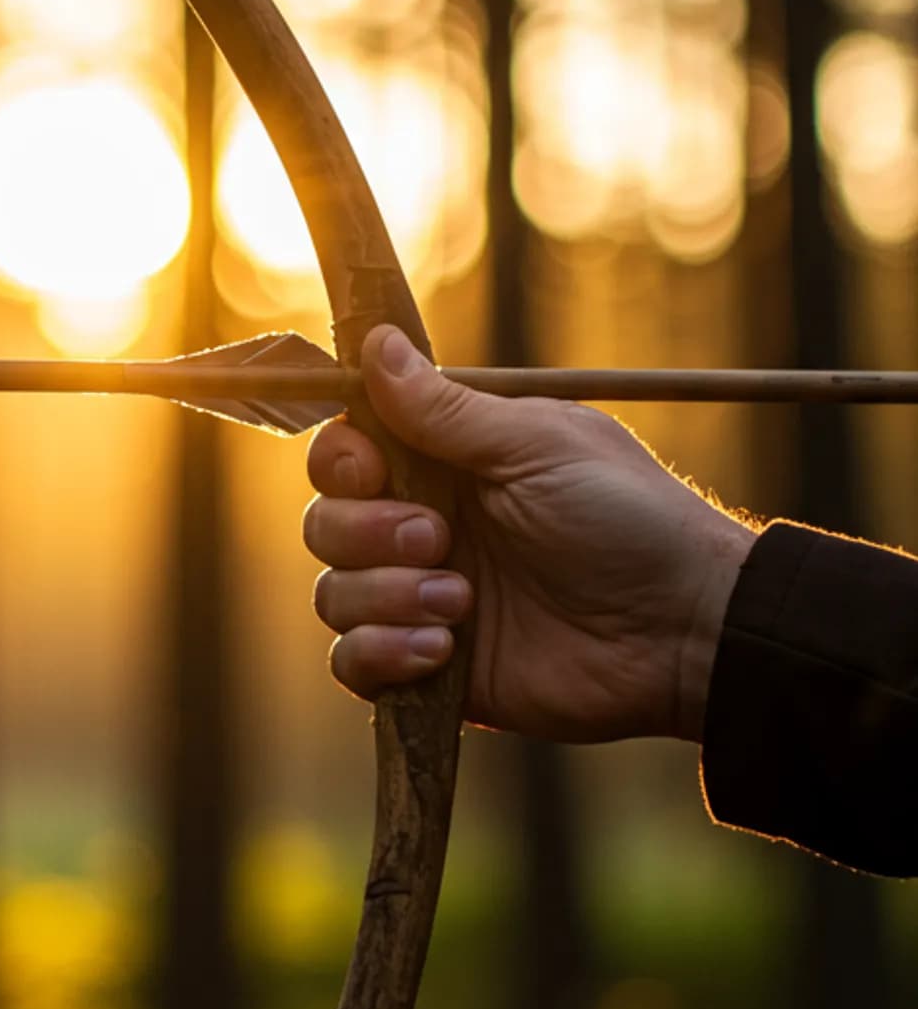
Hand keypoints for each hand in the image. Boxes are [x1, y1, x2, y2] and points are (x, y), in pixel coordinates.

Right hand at [304, 327, 755, 744]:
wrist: (682, 629)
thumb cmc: (626, 519)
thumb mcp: (534, 445)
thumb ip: (444, 408)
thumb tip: (376, 340)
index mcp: (448, 465)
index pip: (346, 453)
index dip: (340, 460)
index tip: (371, 469)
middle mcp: (426, 529)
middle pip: (325, 522)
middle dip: (365, 531)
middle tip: (441, 538)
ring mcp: (426, 600)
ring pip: (333, 595)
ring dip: (383, 595)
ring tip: (459, 602)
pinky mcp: (432, 669)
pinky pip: (353, 663)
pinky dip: (381, 653)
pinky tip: (443, 648)